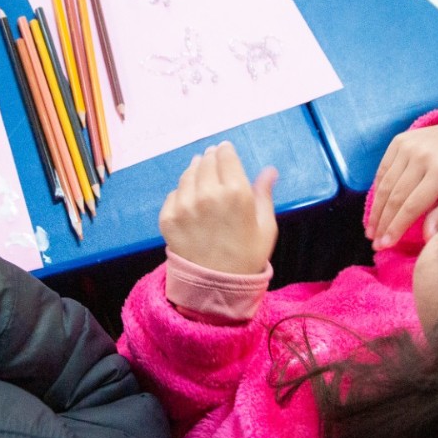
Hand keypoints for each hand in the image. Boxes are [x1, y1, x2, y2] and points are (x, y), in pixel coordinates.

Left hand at [159, 142, 278, 274]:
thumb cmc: (247, 256)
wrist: (217, 287)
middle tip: (212, 158)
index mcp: (235, 192)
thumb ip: (264, 194)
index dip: (225, 150)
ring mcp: (184, 205)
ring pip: (187, 174)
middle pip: (205, 161)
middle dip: (210, 158)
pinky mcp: (168, 217)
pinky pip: (173, 194)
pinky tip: (189, 198)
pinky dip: (181, 192)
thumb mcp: (266, 226)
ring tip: (200, 173)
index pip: (226, 156)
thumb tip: (269, 170)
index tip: (225, 150)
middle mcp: (208, 193)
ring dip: (194, 170)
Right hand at [367, 123, 437, 249]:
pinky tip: (375, 207)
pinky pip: (383, 169)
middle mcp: (423, 157)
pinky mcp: (400, 140)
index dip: (396, 228)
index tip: (385, 245)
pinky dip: (377, 189)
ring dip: (375, 210)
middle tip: (374, 242)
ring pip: (385, 184)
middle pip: (395, 197)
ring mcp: (409, 146)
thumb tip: (428, 236)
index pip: (411, 206)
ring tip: (370, 230)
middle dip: (382, 223)